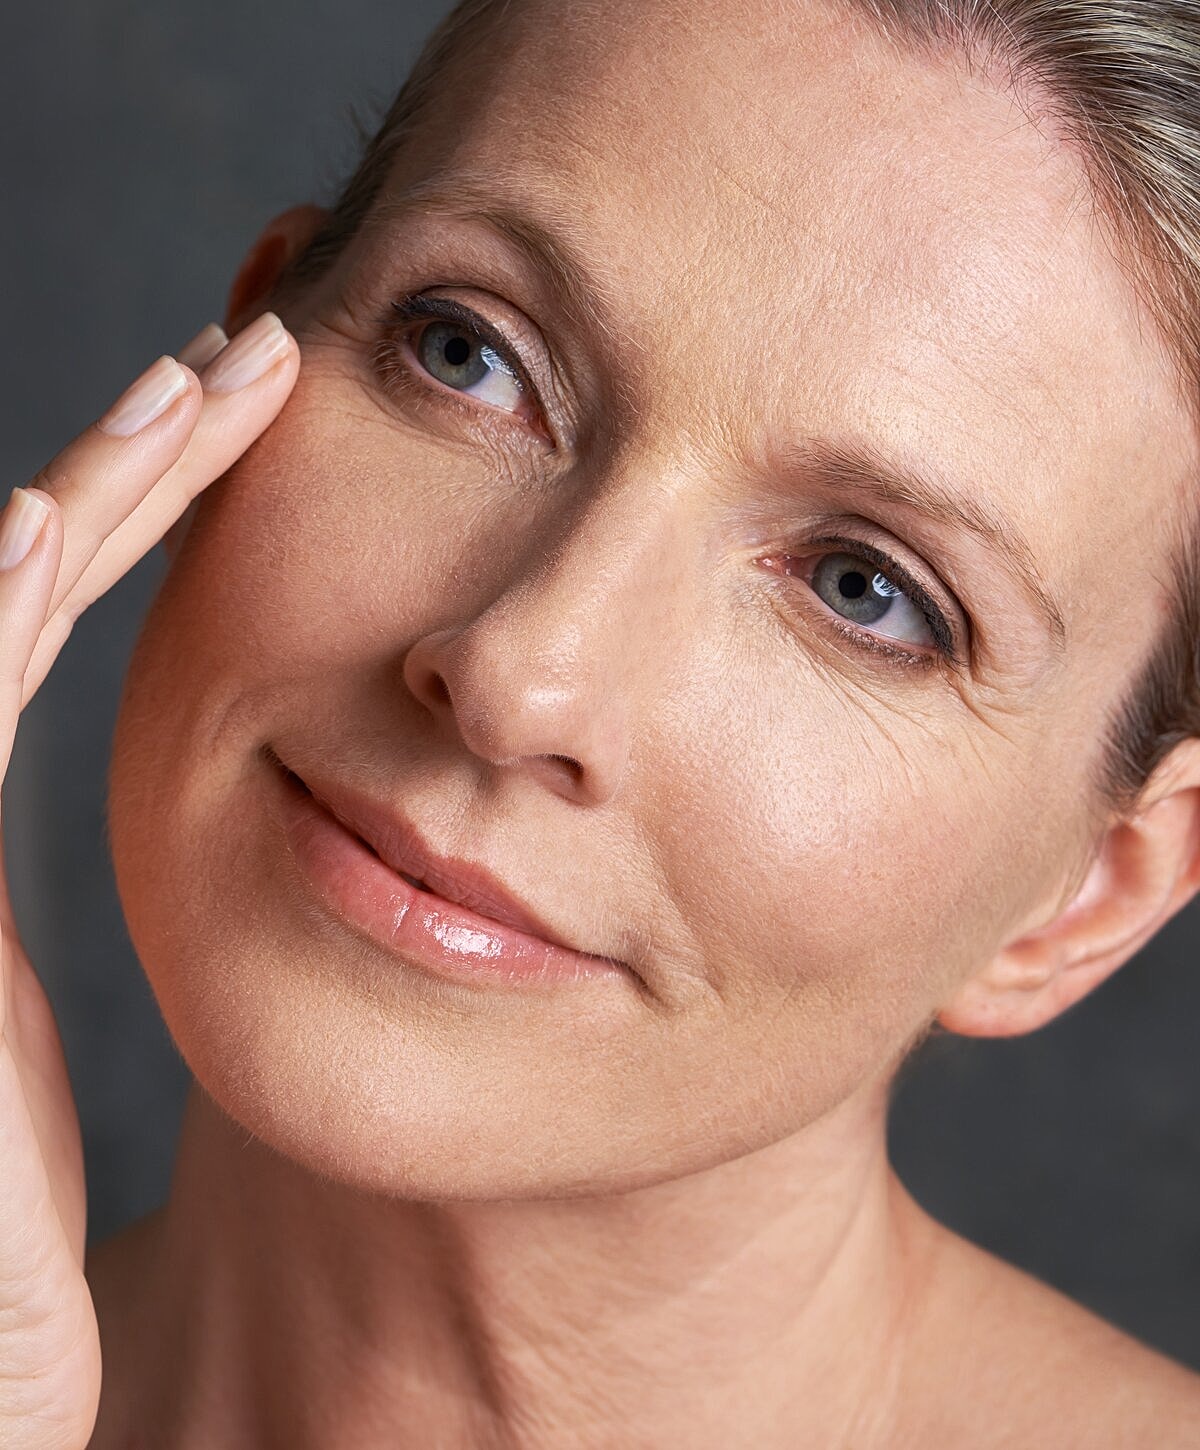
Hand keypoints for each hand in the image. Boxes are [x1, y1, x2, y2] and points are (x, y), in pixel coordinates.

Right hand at [0, 314, 298, 1448]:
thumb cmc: (21, 1240)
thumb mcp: (107, 1021)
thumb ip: (174, 898)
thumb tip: (299, 820)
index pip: (65, 592)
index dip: (155, 491)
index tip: (250, 408)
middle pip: (36, 563)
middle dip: (146, 450)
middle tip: (253, 352)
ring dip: (104, 483)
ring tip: (214, 380)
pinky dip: (0, 599)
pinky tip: (70, 511)